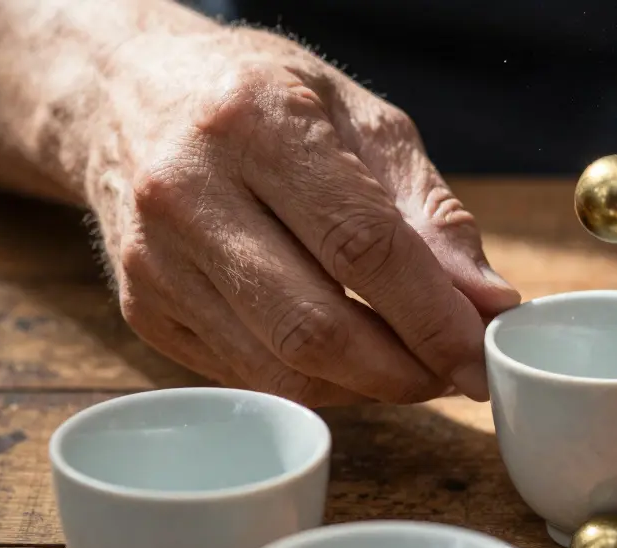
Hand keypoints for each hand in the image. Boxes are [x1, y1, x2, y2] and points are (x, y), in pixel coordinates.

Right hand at [86, 25, 519, 405]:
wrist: (126, 92)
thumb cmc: (263, 99)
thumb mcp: (362, 122)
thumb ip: (431, 213)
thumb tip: (490, 304)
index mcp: (255, 125)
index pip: (362, 247)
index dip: (433, 317)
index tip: (481, 355)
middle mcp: (188, 193)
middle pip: (314, 327)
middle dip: (403, 371)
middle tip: (453, 375)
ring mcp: (154, 260)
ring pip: (280, 369)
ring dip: (365, 386)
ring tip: (412, 366)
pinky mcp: (142, 309)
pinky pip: (247, 375)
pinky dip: (315, 382)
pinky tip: (349, 358)